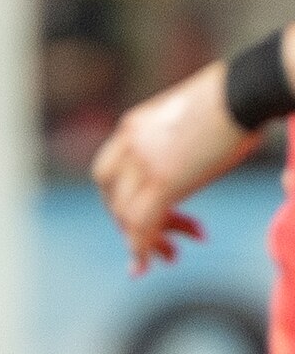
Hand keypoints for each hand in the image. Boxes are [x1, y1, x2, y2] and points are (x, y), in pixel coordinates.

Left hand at [89, 60, 249, 274]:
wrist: (246, 90)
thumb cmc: (235, 97)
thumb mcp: (190, 118)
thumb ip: (176, 143)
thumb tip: (193, 157)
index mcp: (131, 127)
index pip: (108, 174)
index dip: (121, 200)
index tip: (151, 213)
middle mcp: (128, 145)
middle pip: (113, 199)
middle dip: (133, 226)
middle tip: (165, 241)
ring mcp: (143, 164)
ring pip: (127, 218)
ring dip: (147, 243)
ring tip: (171, 257)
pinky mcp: (163, 183)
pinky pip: (141, 226)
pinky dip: (144, 250)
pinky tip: (153, 263)